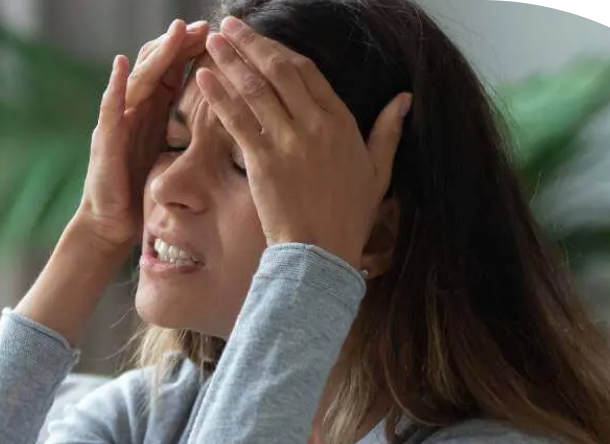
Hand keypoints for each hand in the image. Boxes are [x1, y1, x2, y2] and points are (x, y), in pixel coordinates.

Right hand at [72, 19, 208, 252]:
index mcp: (153, 112)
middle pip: (157, 66)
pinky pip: (109, 108)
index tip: (219, 35)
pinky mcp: (105, 140)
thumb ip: (185, 131)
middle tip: (202, 26)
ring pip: (138, 79)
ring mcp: (117, 122)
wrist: (112, 224)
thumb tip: (224, 118)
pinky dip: (114, 85)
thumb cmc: (141, 191)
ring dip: (155, 56)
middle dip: (178, 44)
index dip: (193, 51)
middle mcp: (134, 110)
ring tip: (172, 34)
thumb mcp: (171, 155)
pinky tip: (120, 65)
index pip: (174, 70)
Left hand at [196, 16, 410, 269]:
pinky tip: (204, 78)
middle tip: (229, 24)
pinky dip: (220, 96)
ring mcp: (289, 141)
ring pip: (256, 89)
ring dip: (230, 61)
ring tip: (210, 41)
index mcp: (342, 123)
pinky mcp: (264, 161)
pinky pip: (238, 120)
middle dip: (251, 43)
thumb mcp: (378, 172)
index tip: (261, 40)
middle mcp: (316, 125)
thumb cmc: (347, 218)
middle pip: (279, 70)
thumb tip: (405, 99)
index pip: (308, 72)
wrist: (321, 253)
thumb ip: (388, 131)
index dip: (281, 51)